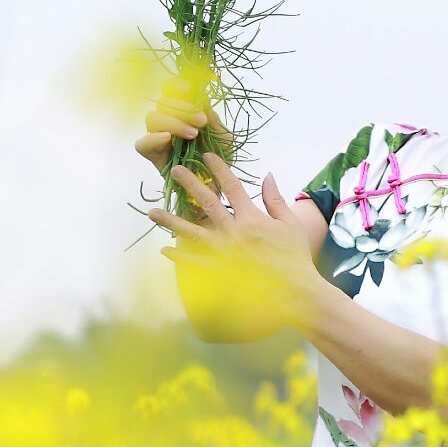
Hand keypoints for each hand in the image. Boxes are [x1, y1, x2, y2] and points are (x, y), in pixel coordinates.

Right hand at [135, 76, 230, 173]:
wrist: (217, 186)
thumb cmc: (219, 159)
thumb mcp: (223, 137)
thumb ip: (213, 119)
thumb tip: (202, 99)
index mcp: (185, 112)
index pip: (173, 91)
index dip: (178, 86)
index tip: (192, 90)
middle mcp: (170, 121)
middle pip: (162, 103)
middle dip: (182, 109)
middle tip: (201, 121)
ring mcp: (160, 138)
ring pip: (153, 119)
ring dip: (173, 123)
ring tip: (192, 135)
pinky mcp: (154, 156)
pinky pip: (142, 144)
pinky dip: (153, 138)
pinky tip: (167, 139)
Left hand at [147, 150, 322, 337]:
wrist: (294, 291)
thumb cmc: (294, 257)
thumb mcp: (290, 224)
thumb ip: (275, 199)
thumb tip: (267, 175)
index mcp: (252, 218)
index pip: (232, 186)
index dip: (219, 168)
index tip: (206, 156)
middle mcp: (234, 231)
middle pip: (207, 202)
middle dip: (190, 183)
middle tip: (174, 170)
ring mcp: (224, 252)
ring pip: (192, 232)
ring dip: (171, 220)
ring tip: (152, 211)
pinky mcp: (219, 271)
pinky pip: (194, 262)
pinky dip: (179, 256)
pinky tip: (164, 249)